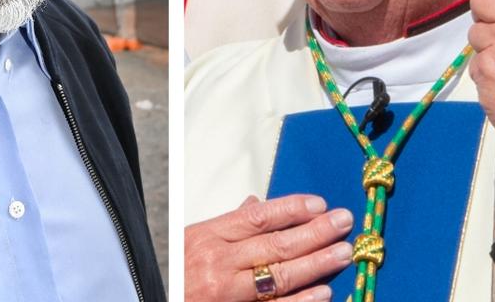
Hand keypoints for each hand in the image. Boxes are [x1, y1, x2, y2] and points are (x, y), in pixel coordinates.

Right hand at [184, 194, 353, 300]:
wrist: (150, 301)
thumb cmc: (174, 275)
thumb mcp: (190, 243)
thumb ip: (227, 226)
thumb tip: (255, 203)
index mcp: (207, 237)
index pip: (258, 216)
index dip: (292, 208)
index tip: (321, 204)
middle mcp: (217, 264)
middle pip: (276, 244)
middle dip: (316, 232)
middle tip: (344, 223)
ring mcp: (226, 294)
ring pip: (280, 276)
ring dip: (317, 264)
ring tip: (343, 253)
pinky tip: (323, 292)